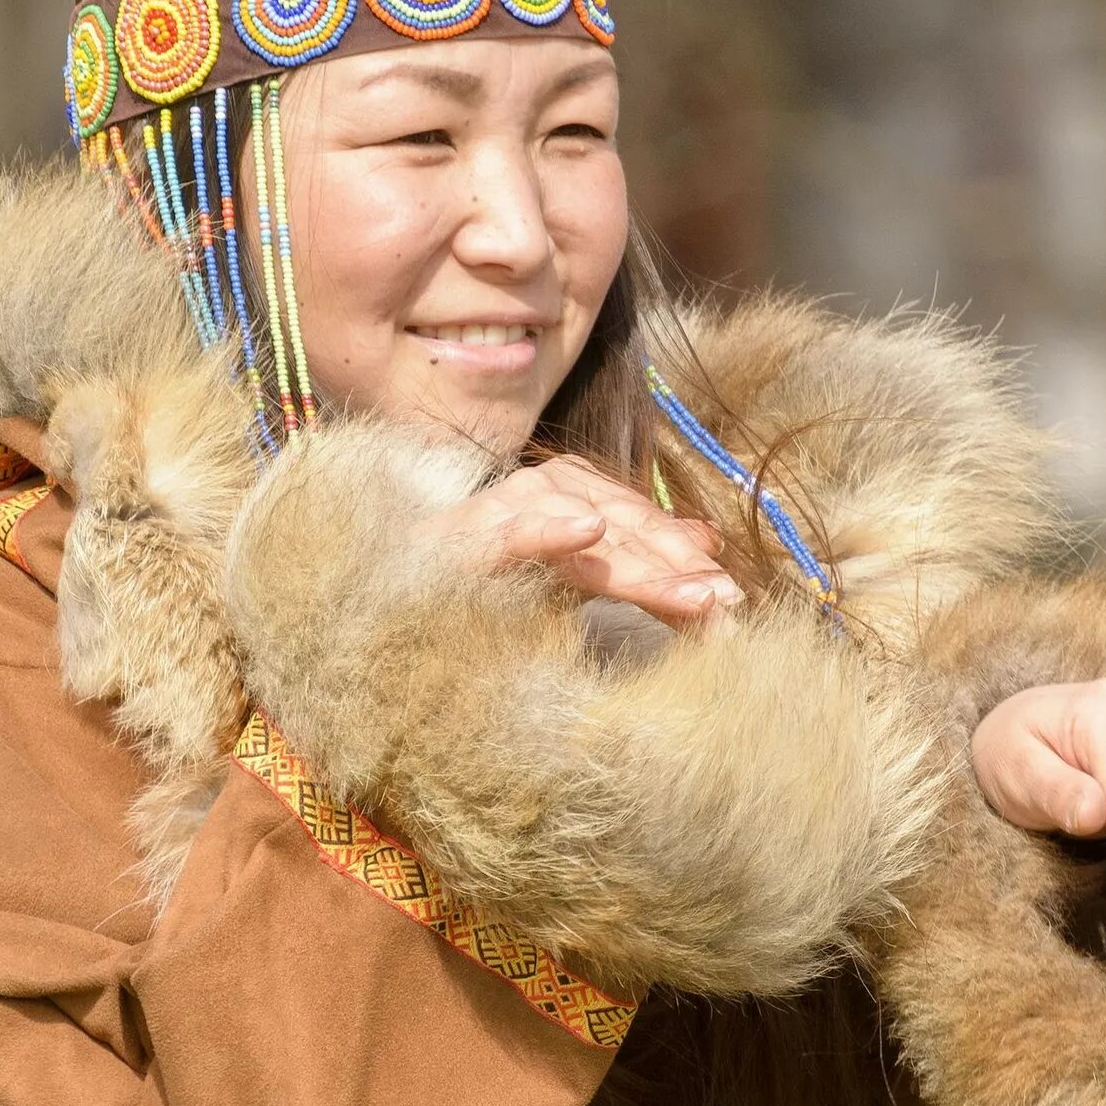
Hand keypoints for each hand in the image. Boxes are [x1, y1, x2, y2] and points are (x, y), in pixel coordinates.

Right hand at [406, 457, 742, 629]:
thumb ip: (633, 563)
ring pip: (580, 528)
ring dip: (637, 560)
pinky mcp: (454, 543)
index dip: (682, 554)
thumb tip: (707, 544)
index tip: (730, 594)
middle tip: (726, 603)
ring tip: (690, 591)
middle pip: (620, 524)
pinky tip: (586, 532)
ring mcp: (494, 514)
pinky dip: (546, 528)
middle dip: (675, 565)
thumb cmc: (479, 595)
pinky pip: (505, 531)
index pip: (635, 522)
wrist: (375, 610)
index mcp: (563, 499)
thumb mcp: (569, 581)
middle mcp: (533, 495)